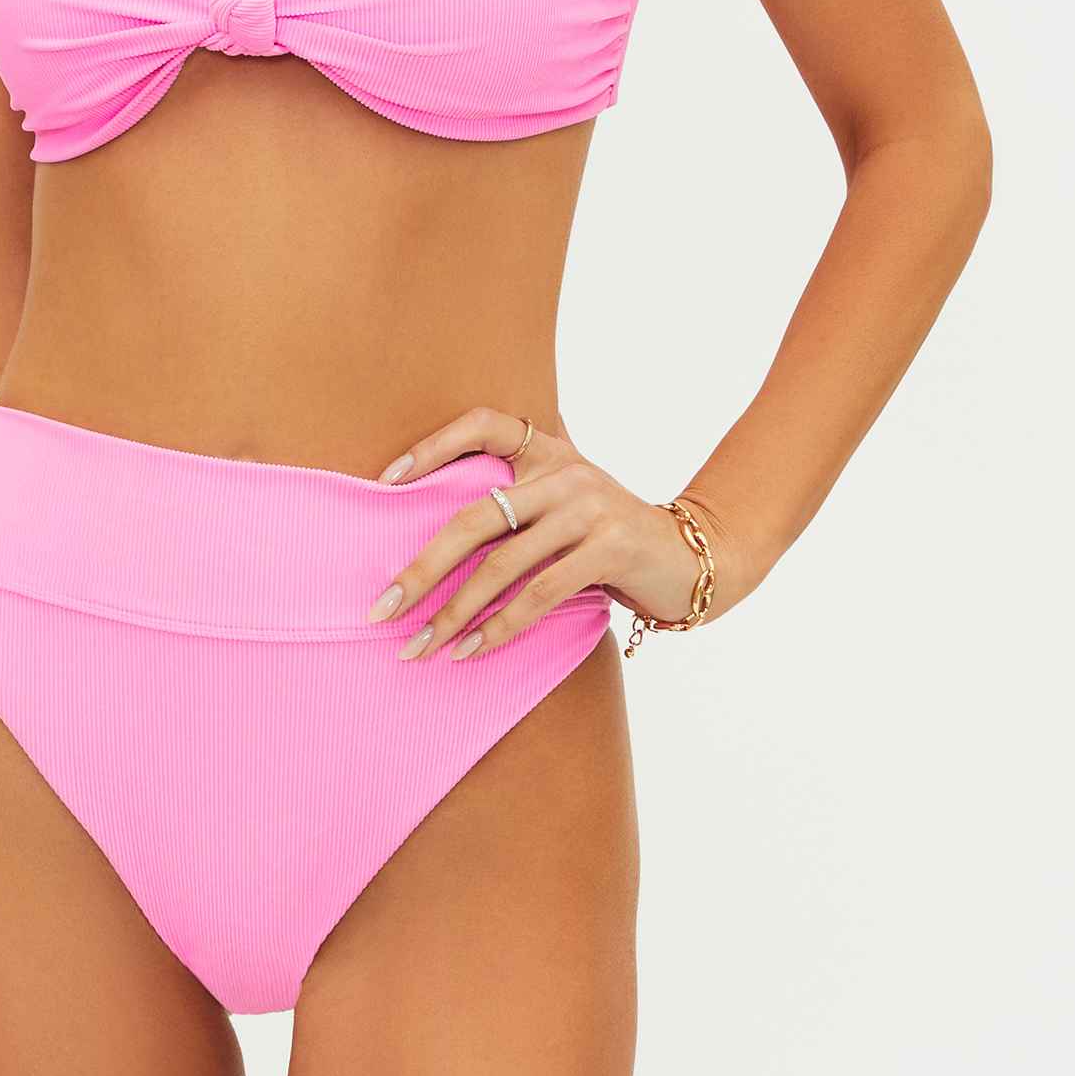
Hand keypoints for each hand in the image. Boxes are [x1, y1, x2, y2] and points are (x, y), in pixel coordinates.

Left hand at [365, 402, 710, 660]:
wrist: (692, 557)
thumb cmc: (610, 536)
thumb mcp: (566, 502)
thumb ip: (519, 498)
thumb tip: (432, 521)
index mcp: (548, 452)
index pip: (483, 425)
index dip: (432, 446)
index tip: (386, 482)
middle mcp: (565, 473)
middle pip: (475, 517)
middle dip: (422, 569)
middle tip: (383, 608)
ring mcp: (589, 509)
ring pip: (502, 565)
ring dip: (454, 613)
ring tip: (420, 646)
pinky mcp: (610, 548)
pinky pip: (539, 593)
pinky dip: (499, 627)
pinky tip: (470, 650)